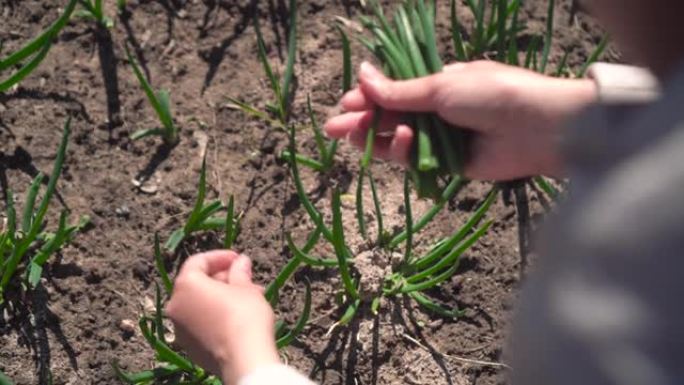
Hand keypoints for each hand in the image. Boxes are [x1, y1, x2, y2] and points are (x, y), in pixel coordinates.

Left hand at [165, 250, 278, 384]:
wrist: (243, 359)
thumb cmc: (244, 316)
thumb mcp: (246, 288)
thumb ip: (240, 272)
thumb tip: (241, 262)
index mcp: (186, 285)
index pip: (199, 261)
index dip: (220, 257)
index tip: (239, 259)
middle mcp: (176, 305)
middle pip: (197, 283)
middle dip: (223, 279)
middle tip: (246, 280)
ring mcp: (179, 328)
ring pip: (199, 304)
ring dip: (221, 298)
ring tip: (247, 299)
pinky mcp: (187, 346)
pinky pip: (199, 323)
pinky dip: (214, 316)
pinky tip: (236, 319)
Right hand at [324, 61, 596, 179]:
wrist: (538, 128)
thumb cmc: (491, 95)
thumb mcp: (440, 87)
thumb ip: (399, 90)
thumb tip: (362, 72)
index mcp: (438, 84)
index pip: (395, 91)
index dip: (369, 98)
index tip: (346, 103)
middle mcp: (438, 111)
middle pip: (392, 117)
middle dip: (363, 121)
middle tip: (332, 129)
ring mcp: (442, 138)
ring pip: (400, 140)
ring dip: (376, 138)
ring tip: (351, 137)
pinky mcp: (448, 165)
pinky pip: (417, 160)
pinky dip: (403, 153)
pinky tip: (396, 142)